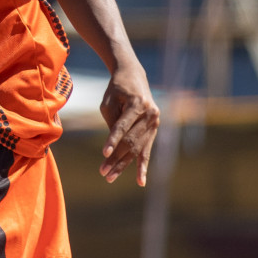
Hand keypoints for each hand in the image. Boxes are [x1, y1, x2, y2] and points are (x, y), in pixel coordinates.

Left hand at [99, 63, 158, 185]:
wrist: (133, 77)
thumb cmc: (117, 89)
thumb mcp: (109, 102)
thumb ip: (112, 123)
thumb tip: (114, 148)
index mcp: (138, 103)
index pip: (123, 126)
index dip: (113, 140)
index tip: (104, 154)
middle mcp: (150, 114)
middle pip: (130, 141)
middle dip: (116, 158)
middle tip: (103, 172)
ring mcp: (154, 122)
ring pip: (137, 148)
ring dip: (123, 165)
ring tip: (109, 177)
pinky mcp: (154, 129)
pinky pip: (147, 150)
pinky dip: (142, 166)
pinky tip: (140, 181)